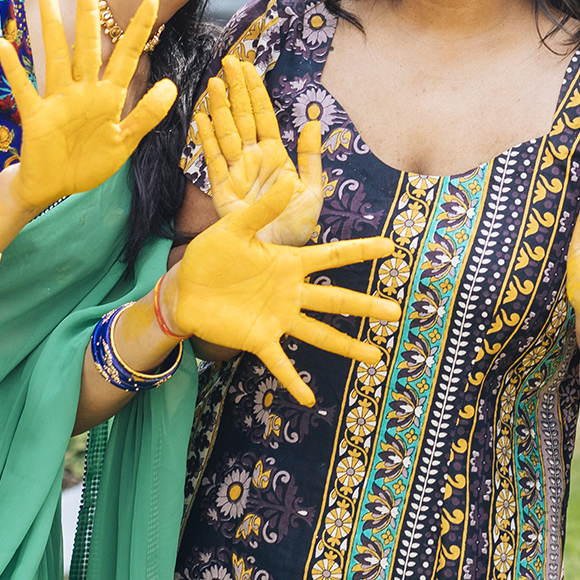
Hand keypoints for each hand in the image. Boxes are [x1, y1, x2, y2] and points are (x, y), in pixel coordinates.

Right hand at [0, 0, 177, 209]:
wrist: (57, 186)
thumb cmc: (90, 162)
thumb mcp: (125, 141)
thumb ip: (147, 114)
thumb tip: (171, 86)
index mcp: (109, 95)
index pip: (127, 55)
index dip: (140, 28)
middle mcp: (83, 90)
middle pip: (87, 45)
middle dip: (88, 13)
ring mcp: (58, 99)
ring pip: (56, 56)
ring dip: (52, 27)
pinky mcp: (36, 114)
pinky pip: (24, 87)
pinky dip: (14, 69)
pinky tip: (5, 46)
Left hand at [164, 169, 399, 404]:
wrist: (183, 289)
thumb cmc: (209, 256)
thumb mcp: (234, 228)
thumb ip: (261, 210)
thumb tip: (287, 181)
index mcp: (287, 264)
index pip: (331, 257)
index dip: (360, 251)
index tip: (389, 247)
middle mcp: (290, 293)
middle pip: (335, 301)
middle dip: (366, 307)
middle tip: (397, 313)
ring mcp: (277, 318)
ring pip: (319, 333)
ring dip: (347, 345)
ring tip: (375, 357)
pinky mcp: (258, 339)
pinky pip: (280, 363)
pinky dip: (294, 381)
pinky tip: (309, 398)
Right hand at [194, 55, 323, 246]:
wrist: (279, 256)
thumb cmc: (296, 227)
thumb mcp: (313, 190)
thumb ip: (311, 157)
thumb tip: (313, 121)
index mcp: (274, 156)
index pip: (263, 116)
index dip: (255, 91)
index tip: (248, 66)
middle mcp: (252, 159)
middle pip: (242, 117)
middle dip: (236, 89)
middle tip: (229, 61)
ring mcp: (235, 172)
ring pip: (226, 132)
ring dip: (220, 107)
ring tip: (214, 82)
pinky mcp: (222, 190)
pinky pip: (213, 159)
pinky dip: (207, 138)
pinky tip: (202, 118)